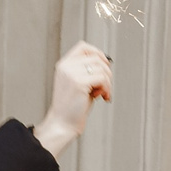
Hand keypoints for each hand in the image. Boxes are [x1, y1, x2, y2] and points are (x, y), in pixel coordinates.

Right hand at [34, 41, 112, 156]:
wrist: (63, 123)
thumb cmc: (72, 107)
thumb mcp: (78, 83)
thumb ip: (87, 71)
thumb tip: (106, 62)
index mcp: (64, 65)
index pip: (83, 47)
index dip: (98, 54)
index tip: (104, 67)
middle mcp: (66, 67)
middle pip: (96, 57)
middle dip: (107, 71)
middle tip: (105, 86)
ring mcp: (71, 73)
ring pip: (102, 68)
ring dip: (108, 82)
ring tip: (103, 94)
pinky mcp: (79, 83)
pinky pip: (103, 79)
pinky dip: (107, 88)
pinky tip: (103, 97)